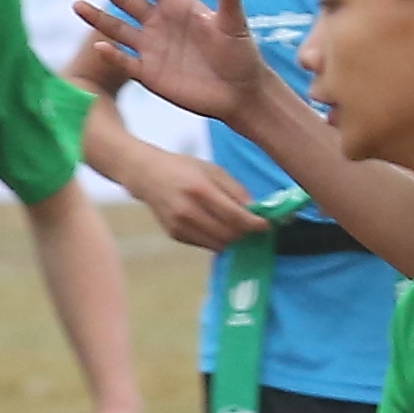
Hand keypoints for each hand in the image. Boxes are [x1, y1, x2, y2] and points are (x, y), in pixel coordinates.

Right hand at [73, 0, 267, 124]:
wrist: (239, 93)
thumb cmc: (241, 54)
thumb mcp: (234, 23)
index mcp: (177, 4)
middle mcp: (159, 22)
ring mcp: (151, 48)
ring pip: (118, 29)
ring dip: (98, 18)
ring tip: (77, 5)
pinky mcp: (148, 73)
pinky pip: (124, 62)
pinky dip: (112, 55)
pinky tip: (100, 46)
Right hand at [132, 158, 263, 251]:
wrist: (146, 175)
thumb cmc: (183, 168)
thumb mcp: (213, 170)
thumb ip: (236, 190)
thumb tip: (256, 211)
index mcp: (200, 190)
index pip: (235, 216)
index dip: (255, 224)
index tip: (267, 225)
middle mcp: (187, 211)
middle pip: (228, 235)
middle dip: (246, 234)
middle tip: (255, 228)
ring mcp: (179, 226)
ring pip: (217, 244)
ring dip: (233, 240)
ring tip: (240, 229)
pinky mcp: (174, 235)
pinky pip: (204, 244)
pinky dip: (217, 240)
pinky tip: (219, 228)